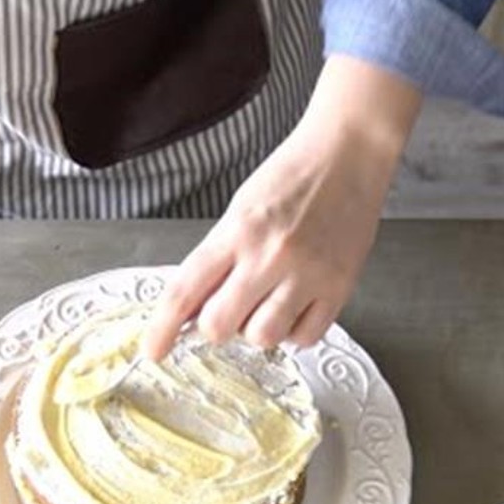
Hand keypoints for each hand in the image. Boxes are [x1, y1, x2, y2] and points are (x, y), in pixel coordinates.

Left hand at [142, 57, 421, 358]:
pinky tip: (296, 306)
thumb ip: (218, 256)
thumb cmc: (292, 176)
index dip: (163, 328)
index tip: (154, 350)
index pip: (185, 291)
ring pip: (264, 337)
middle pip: (220, 325)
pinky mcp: (339, 288)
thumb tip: (194, 308)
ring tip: (269, 302)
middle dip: (217, 326)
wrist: (349, 153)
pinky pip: (305, 337)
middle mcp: (269, 255)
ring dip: (258, 329)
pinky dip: (295, 331)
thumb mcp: (241, 208)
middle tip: (229, 308)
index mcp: (237, 231)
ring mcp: (307, 274)